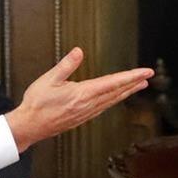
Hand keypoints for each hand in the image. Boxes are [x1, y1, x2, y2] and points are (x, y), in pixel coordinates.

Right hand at [6, 47, 152, 151]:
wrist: (29, 126)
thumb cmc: (36, 104)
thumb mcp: (48, 79)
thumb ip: (66, 65)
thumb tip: (78, 51)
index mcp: (82, 94)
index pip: (113, 83)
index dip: (131, 76)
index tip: (145, 72)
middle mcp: (88, 105)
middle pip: (117, 92)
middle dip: (134, 84)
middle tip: (148, 77)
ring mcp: (87, 113)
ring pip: (112, 100)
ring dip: (127, 92)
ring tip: (138, 85)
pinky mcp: (83, 118)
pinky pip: (104, 107)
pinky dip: (115, 100)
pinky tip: (117, 98)